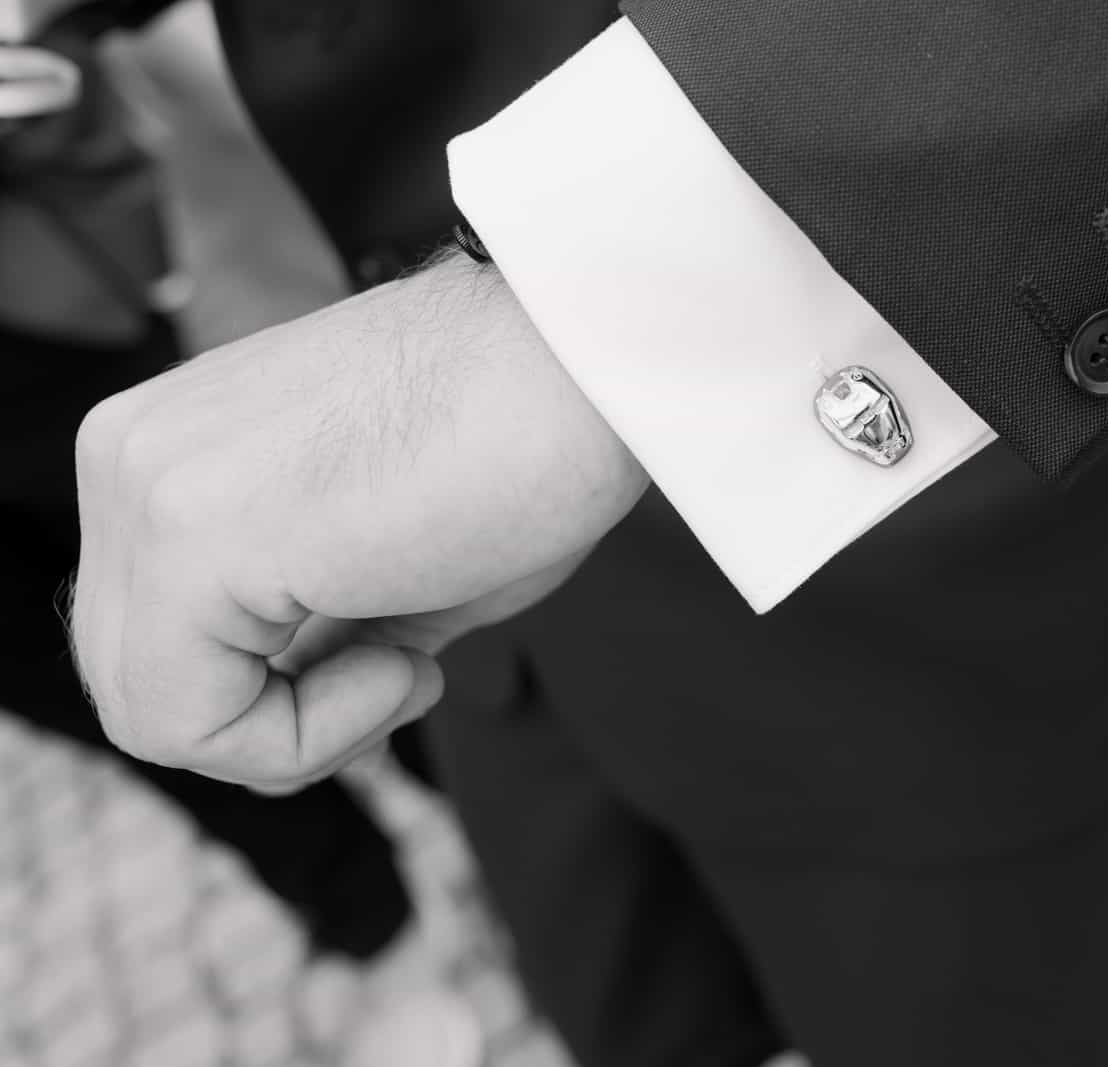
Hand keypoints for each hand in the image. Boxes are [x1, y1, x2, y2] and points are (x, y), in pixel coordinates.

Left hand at [70, 254, 647, 790]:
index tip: (411, 660)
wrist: (589, 364)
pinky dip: (304, 737)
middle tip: (411, 678)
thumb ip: (316, 640)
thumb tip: (282, 733)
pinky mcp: (187, 532)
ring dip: (301, 731)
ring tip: (412, 666)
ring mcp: (145, 486)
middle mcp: (132, 454)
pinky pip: (187, 722)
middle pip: (142, 680)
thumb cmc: (527, 443)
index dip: (289, 702)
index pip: (165, 640)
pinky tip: (404, 667)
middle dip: (283, 723)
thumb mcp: (396, 569)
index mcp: (172, 445)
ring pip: (154, 714)